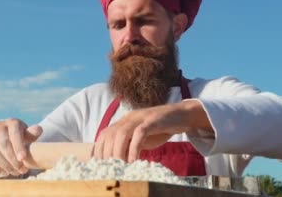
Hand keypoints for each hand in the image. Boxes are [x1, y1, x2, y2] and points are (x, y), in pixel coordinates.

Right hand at [0, 118, 41, 176]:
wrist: (6, 137)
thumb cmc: (21, 137)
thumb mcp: (28, 135)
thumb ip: (32, 133)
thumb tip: (38, 129)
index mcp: (12, 122)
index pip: (14, 134)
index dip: (18, 146)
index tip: (23, 159)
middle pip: (3, 144)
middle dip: (12, 159)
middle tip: (21, 170)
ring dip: (4, 165)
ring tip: (15, 172)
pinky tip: (4, 173)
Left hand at [93, 100, 210, 162]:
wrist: (182, 115)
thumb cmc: (160, 129)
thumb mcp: (141, 137)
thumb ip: (129, 144)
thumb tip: (118, 159)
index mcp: (124, 121)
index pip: (104, 133)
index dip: (99, 148)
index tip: (100, 163)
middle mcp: (129, 117)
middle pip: (110, 134)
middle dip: (107, 152)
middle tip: (110, 168)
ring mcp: (140, 117)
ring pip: (122, 133)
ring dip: (118, 151)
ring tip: (120, 166)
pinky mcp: (152, 120)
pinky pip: (140, 133)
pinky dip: (134, 148)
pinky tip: (134, 160)